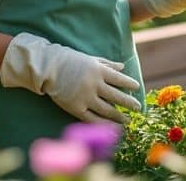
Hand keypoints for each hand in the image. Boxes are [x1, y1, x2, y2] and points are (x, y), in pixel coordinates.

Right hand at [0, 32, 140, 122]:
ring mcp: (85, 97)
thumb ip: (107, 64)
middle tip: (138, 108)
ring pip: (107, 110)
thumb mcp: (90, 58)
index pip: (120, 79)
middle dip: (129, 103)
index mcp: (98, 70)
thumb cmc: (70, 61)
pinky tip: (111, 126)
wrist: (48, 69)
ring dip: (119, 116)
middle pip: (117, 97)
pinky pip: (92, 119)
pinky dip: (103, 123)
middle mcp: (94, 84)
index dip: (130, 84)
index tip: (137, 88)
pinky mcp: (76, 108)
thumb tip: (122, 67)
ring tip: (127, 120)